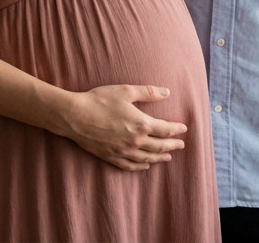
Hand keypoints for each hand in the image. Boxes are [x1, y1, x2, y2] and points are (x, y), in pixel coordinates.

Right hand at [57, 84, 187, 170]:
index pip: (165, 130)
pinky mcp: (111, 157)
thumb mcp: (125, 91)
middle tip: (181, 145)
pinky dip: (141, 166)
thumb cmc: (99, 100)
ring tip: (168, 157)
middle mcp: (135, 141)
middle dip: (172, 145)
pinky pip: (131, 165)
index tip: (183, 128)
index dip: (176, 129)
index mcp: (141, 124)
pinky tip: (145, 165)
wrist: (75, 116)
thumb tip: (167, 92)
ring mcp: (123, 151)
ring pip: (147, 158)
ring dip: (160, 158)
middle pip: (160, 146)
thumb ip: (148, 92)